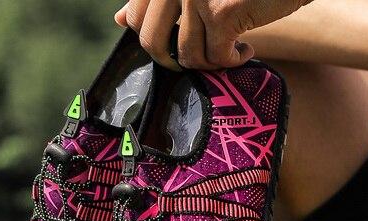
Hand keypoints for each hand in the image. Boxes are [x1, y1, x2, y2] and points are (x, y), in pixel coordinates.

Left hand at [116, 0, 312, 69]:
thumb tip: (121, 20)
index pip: (136, 18)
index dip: (152, 39)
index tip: (172, 44)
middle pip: (152, 42)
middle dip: (173, 60)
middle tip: (199, 58)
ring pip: (188, 54)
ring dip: (210, 60)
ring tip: (229, 49)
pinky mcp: (224, 13)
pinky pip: (217, 57)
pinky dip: (233, 60)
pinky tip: (246, 49)